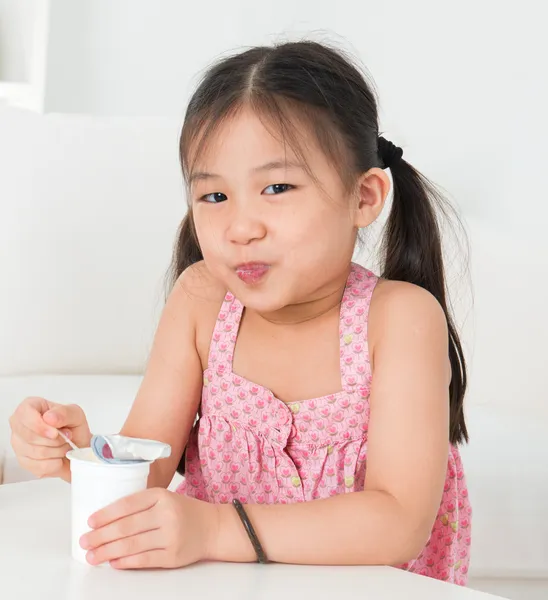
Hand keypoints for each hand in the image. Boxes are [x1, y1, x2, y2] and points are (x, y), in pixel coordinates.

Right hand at [9, 397, 90, 480]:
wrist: (77, 447)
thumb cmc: (73, 427)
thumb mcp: (75, 414)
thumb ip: (64, 413)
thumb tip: (49, 417)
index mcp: (31, 407)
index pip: (24, 413)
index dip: (38, 425)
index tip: (55, 433)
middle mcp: (19, 425)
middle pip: (29, 436)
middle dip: (54, 440)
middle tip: (67, 437)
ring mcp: (19, 444)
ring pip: (35, 452)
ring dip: (57, 451)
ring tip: (64, 446)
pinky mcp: (23, 461)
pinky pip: (38, 466)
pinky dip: (55, 463)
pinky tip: (58, 457)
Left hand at [80, 488, 218, 568]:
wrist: (212, 527)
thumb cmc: (183, 512)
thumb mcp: (165, 498)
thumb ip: (141, 504)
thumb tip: (105, 519)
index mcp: (161, 495)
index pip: (128, 504)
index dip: (106, 514)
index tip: (90, 521)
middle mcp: (166, 514)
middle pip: (126, 527)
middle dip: (101, 536)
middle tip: (84, 541)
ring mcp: (170, 536)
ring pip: (131, 545)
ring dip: (107, 552)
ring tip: (92, 555)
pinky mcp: (173, 556)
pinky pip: (144, 560)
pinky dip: (125, 562)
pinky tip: (113, 562)